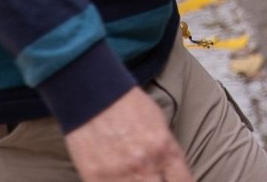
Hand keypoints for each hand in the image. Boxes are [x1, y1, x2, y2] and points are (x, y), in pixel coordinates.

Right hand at [61, 86, 192, 181]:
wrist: (91, 93)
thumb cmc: (126, 105)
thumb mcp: (159, 122)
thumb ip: (168, 151)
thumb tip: (175, 173)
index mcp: (163, 149)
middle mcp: (144, 165)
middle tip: (152, 176)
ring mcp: (119, 175)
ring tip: (134, 176)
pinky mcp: (95, 179)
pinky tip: (118, 177)